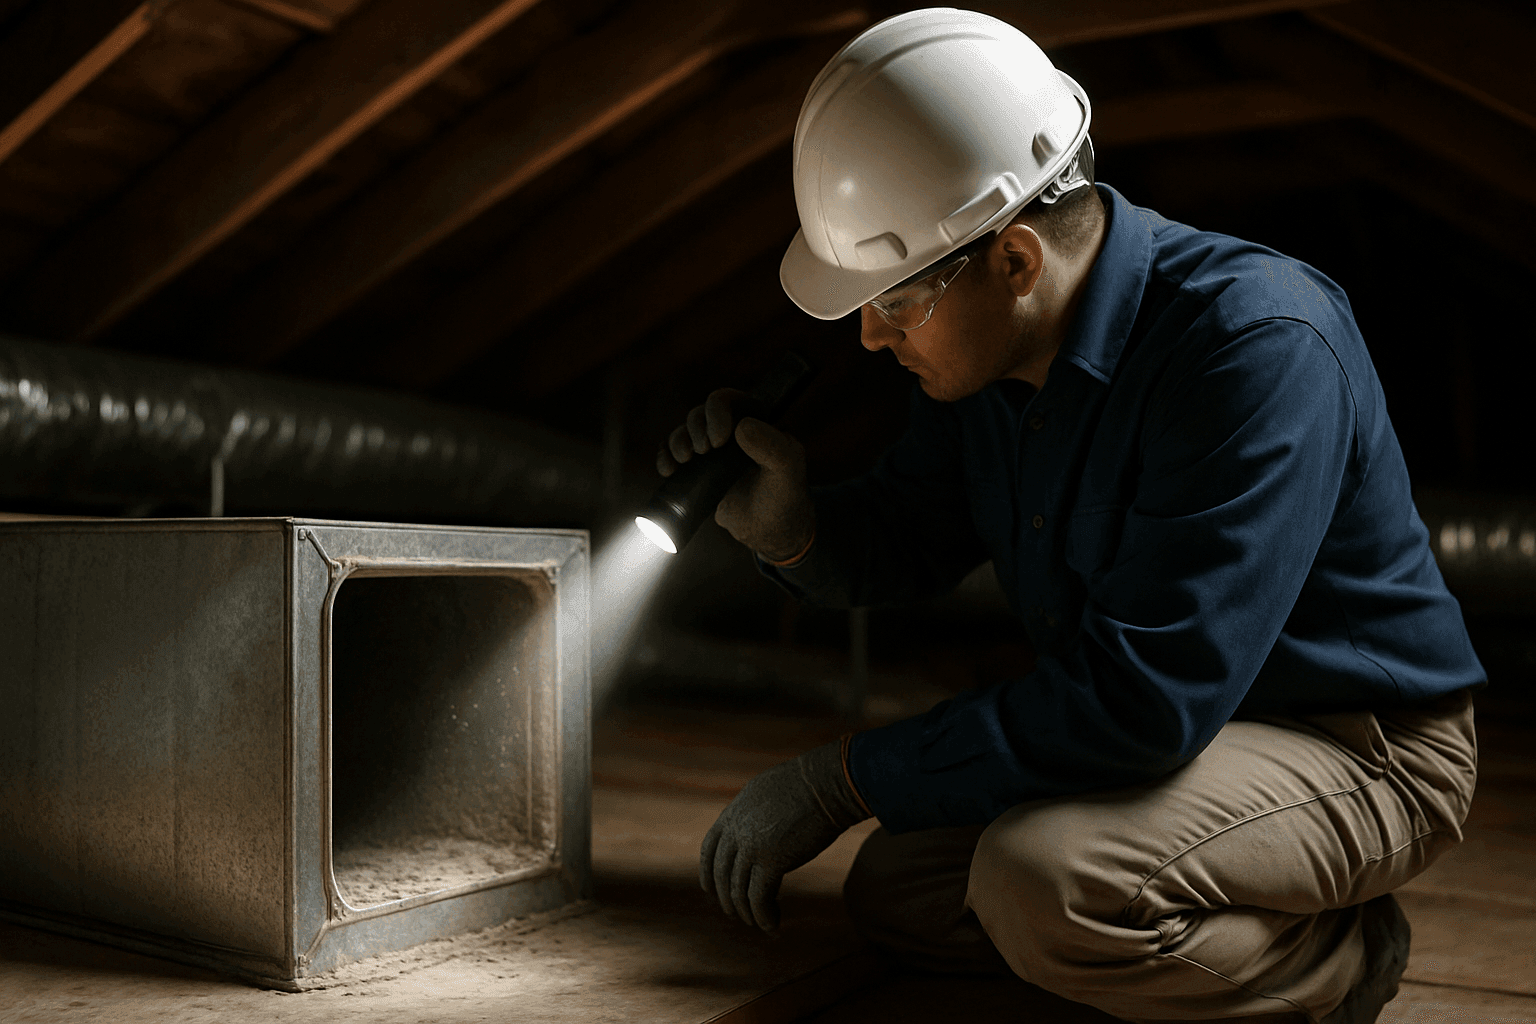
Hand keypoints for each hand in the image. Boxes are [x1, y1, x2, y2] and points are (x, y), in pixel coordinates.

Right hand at [657, 388, 815, 561]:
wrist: (769, 531)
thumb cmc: (785, 497)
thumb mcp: (788, 470)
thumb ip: (773, 446)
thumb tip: (741, 426)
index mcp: (755, 420)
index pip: (728, 400)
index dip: (717, 412)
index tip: (720, 439)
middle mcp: (731, 431)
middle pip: (700, 413)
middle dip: (696, 429)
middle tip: (705, 452)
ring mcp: (712, 450)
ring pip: (684, 432)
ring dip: (678, 441)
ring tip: (686, 460)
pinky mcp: (697, 469)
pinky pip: (672, 453)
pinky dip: (665, 457)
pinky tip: (668, 470)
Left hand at [699, 740, 870, 932]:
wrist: (829, 783)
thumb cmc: (811, 784)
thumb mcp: (770, 792)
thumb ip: (758, 811)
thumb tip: (760, 827)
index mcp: (735, 811)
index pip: (709, 847)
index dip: (707, 871)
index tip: (709, 889)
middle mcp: (737, 829)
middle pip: (721, 873)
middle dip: (726, 898)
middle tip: (736, 913)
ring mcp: (751, 845)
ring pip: (738, 890)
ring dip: (747, 912)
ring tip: (758, 923)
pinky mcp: (772, 861)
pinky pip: (759, 898)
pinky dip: (763, 916)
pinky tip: (773, 925)